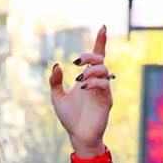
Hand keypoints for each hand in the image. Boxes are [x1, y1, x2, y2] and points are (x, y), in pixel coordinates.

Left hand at [49, 26, 111, 157]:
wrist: (78, 135)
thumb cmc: (70, 117)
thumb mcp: (58, 97)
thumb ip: (55, 82)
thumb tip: (57, 65)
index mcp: (87, 78)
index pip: (96, 57)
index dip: (100, 41)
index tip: (103, 27)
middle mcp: (97, 82)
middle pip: (100, 60)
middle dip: (89, 56)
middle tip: (76, 61)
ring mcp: (103, 91)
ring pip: (104, 71)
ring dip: (90, 70)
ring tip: (78, 78)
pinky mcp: (107, 101)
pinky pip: (105, 86)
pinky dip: (94, 83)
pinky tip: (84, 87)